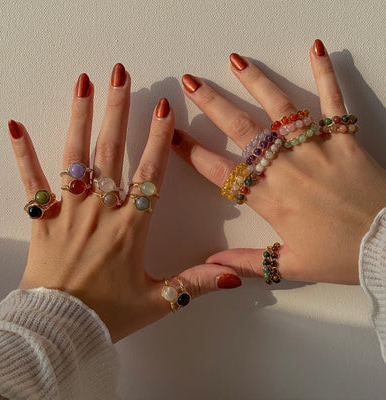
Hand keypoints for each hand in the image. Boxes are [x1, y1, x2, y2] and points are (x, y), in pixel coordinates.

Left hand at [8, 64, 241, 342]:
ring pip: (75, 156)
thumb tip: (235, 275)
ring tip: (83, 82)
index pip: (150, 174)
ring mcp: (69, 212)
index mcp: (130, 228)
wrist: (59, 331)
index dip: (158, 139)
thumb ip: (196, 283)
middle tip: (121, 74)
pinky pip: (31, 182)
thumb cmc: (107, 315)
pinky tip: (15, 125)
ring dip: (80, 117)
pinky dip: (23, 154)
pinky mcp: (43, 219)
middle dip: (118, 110)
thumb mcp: (157, 301)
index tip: (162, 107)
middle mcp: (101, 211)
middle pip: (111, 152)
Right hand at [172, 40, 385, 284]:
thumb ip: (249, 262)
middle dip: (212, 104)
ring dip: (255, 81)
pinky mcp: (344, 139)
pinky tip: (314, 48)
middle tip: (190, 83)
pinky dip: (325, 73)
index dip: (192, 152)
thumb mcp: (292, 266)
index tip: (172, 136)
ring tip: (235, 60)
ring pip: (279, 108)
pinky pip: (333, 100)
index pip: (220, 171)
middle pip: (241, 130)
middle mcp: (286, 169)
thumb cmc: (341, 256)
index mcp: (270, 199)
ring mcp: (315, 149)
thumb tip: (214, 265)